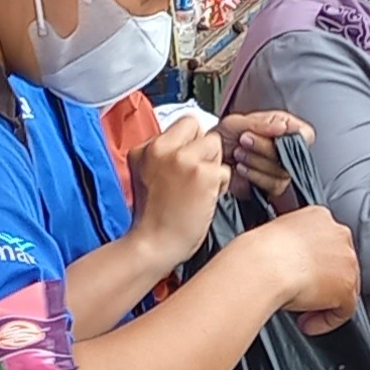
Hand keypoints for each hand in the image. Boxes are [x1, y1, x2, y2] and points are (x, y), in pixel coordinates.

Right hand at [128, 115, 230, 258]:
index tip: (188, 162)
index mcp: (144, 148)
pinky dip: (221, 185)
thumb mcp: (145, 176)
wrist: (153, 245)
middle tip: (192, 178)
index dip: (190, 143)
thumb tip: (189, 144)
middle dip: (202, 151)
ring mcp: (183, 159)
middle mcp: (162, 148)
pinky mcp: (203, 174)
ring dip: (213, 166)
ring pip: (215, 145)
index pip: (183, 124)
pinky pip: (225, 170)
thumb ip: (163, 155)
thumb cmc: (153, 219)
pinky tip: (205, 199)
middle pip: (200, 129)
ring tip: (198, 189)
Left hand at [220, 109, 311, 201]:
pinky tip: (241, 168)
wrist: (209, 157)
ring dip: (256, 161)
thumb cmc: (225, 137)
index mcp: (286, 130)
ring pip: (282, 171)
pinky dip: (254, 176)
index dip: (293, 135)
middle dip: (263, 147)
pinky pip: (273, 186)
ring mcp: (282, 171)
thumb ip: (260, 124)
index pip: (305, 134)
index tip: (273, 131)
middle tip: (243, 139)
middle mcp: (288, 151)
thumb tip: (282, 127)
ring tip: (238, 153)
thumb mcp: (237, 122)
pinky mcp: (272, 188)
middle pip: (291, 154)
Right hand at [240, 200, 360, 335]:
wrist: (262, 264)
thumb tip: (288, 263)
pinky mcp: (347, 287)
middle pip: (339, 264)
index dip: (313, 265)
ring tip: (303, 314)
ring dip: (324, 303)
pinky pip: (344, 310)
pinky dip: (327, 321)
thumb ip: (291, 246)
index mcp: (319, 216)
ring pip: (344, 287)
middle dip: (322, 284)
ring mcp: (347, 260)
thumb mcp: (275, 237)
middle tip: (302, 297)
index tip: (299, 276)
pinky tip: (308, 324)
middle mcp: (339, 234)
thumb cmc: (259, 251)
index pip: (325, 243)